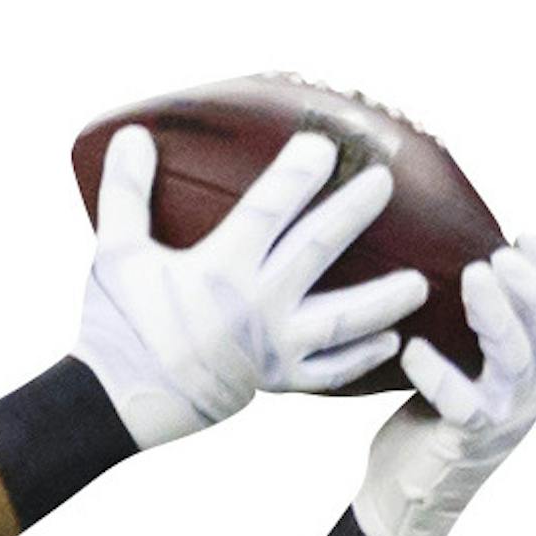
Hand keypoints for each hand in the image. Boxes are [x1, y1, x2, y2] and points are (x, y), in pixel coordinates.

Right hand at [74, 125, 429, 448]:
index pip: (268, 210)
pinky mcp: (277, 381)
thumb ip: (125, 191)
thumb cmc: (118, 322)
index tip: (323, 146)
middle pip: (316, 252)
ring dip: (383, 299)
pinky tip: (391, 340)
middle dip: (352, 213)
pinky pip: (329, 371)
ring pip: (341, 320)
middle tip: (384, 183)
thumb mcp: (115, 251)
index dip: (297, 174)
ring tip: (420, 283)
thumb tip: (132, 133)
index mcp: (220, 270)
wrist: (119, 402)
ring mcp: (272, 349)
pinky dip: (360, 356)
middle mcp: (256, 308)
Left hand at [352, 237, 535, 535]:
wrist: (407, 500)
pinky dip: (439, 373)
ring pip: (515, 362)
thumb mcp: (461, 368)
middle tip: (501, 252)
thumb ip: (466, 329)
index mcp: (531, 375)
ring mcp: (502, 421)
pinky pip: (462, 405)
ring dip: (499, 314)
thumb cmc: (426, 422)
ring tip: (475, 274)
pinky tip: (413, 348)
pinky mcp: (465, 443)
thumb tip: (446, 258)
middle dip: (531, 286)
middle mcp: (527, 396)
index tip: (527, 235)